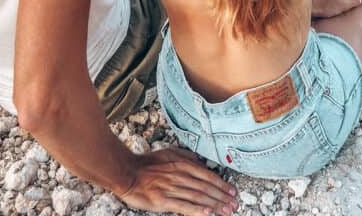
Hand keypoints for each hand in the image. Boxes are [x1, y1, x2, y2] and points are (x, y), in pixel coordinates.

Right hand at [119, 147, 237, 215]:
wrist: (127, 172)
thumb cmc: (147, 163)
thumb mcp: (169, 152)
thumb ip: (186, 156)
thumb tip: (199, 160)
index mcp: (183, 164)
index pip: (207, 175)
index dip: (221, 184)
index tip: (232, 191)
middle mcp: (180, 175)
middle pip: (205, 188)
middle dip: (221, 197)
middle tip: (233, 205)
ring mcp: (172, 188)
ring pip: (197, 197)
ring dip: (214, 205)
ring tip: (225, 211)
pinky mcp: (163, 201)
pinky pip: (183, 206)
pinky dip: (197, 210)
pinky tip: (207, 214)